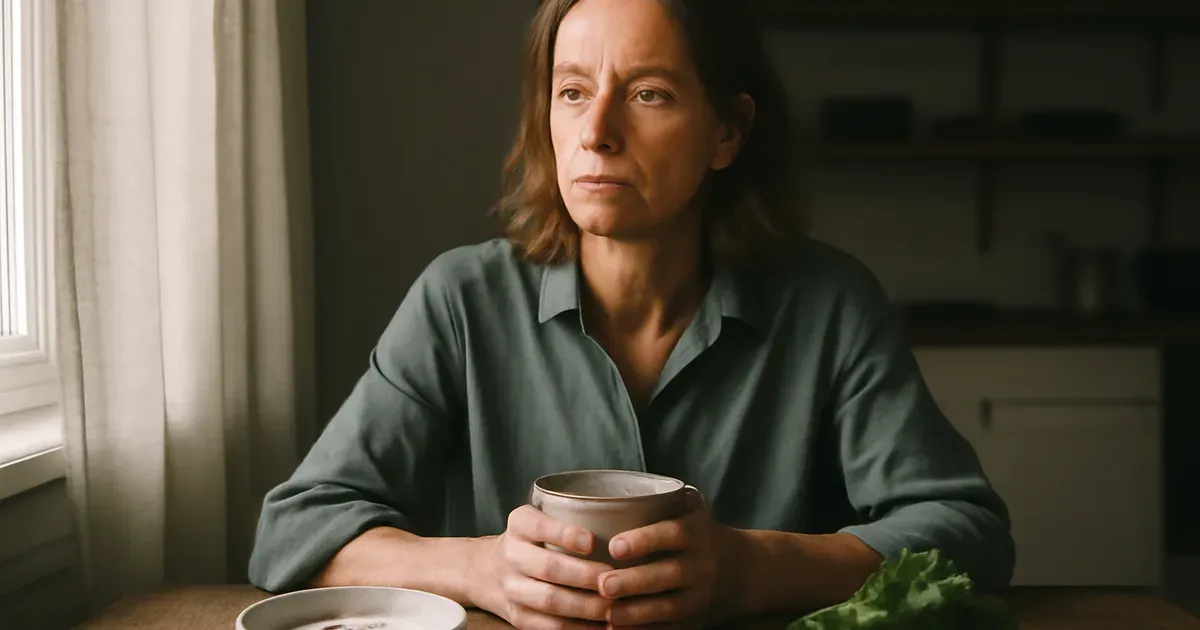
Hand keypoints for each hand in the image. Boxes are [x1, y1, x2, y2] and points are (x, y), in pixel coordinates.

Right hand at [469, 505, 613, 628]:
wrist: (485, 571)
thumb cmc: (531, 542)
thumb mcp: (539, 520)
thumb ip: (571, 520)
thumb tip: (626, 531)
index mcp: (519, 525)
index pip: (538, 525)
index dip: (564, 534)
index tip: (591, 541)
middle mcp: (511, 555)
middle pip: (548, 567)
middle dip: (585, 576)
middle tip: (614, 579)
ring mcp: (511, 589)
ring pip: (549, 600)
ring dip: (586, 606)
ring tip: (613, 606)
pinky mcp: (518, 617)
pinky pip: (548, 626)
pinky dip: (577, 628)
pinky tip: (601, 625)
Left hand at [597, 489, 742, 627]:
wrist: (744, 572)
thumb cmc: (701, 535)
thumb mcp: (693, 511)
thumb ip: (666, 499)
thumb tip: (620, 490)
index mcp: (698, 533)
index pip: (672, 534)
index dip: (644, 540)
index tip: (613, 546)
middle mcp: (702, 565)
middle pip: (669, 574)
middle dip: (635, 581)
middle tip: (603, 584)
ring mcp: (700, 595)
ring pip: (670, 607)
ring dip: (637, 613)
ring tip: (608, 614)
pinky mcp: (696, 619)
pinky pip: (672, 628)